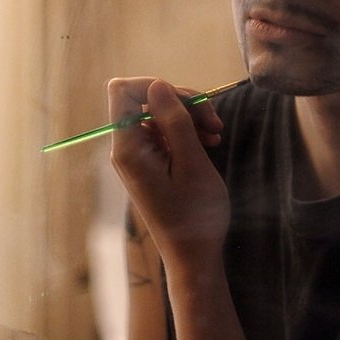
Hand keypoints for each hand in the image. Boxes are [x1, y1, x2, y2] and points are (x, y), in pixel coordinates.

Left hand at [108, 77, 228, 267]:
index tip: (189, 103)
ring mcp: (138, 154)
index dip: (155, 86)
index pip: (122, 90)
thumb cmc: (194, 214)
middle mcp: (126, 147)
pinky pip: (164, 131)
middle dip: (182, 102)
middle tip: (215, 123)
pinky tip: (210, 142)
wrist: (194, 254)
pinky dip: (188, 131)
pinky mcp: (151, 161)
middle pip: (145, 98)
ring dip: (190, 116)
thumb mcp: (191, 162)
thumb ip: (174, 121)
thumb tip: (157, 85)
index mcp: (128, 147)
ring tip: (216, 135)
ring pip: (159, 113)